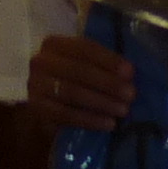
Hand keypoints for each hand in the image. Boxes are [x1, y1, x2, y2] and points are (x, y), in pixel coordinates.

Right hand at [20, 31, 136, 132]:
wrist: (50, 107)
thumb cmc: (76, 82)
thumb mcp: (87, 67)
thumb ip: (103, 65)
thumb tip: (130, 73)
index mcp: (55, 44)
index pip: (84, 48)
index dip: (108, 60)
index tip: (130, 72)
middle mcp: (41, 61)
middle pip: (78, 70)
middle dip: (108, 83)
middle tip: (131, 95)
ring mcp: (36, 85)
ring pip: (72, 93)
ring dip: (102, 102)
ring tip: (123, 110)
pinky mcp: (37, 108)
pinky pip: (66, 114)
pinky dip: (90, 120)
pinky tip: (109, 124)